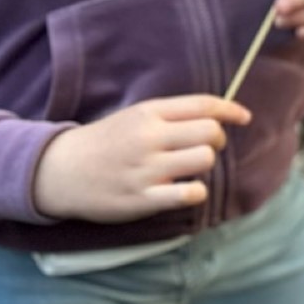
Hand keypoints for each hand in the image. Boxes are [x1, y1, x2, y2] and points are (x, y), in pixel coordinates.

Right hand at [32, 94, 252, 222]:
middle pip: (210, 132)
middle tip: (204, 147)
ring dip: (205, 164)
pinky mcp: (142, 199)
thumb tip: (218, 115)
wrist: (59, 171)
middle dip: (216, 140)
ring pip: (204, 160)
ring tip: (189, 168)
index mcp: (148, 113)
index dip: (231, 110)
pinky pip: (189, 193)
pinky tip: (185, 190)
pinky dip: (196, 192)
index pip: (203, 105)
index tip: (244, 117)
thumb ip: (172, 114)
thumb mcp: (134, 116)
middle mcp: (149, 137)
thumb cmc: (106, 142)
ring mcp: (146, 169)